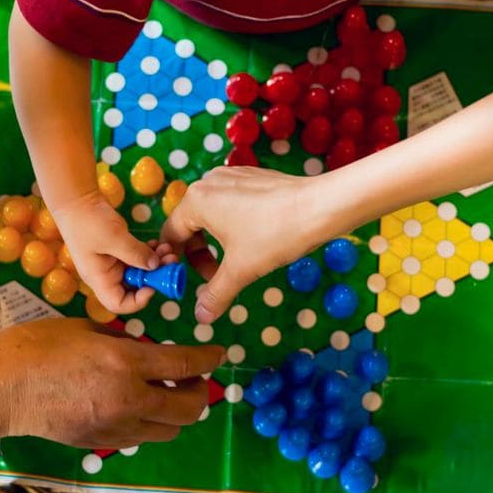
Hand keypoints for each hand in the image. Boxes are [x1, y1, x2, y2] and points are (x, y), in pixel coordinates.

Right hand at [0, 317, 223, 447]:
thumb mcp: (88, 330)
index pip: (186, 365)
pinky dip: (150, 423)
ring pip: (169, 429)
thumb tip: (147, 350)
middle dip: (199, 391)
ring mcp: (114, 426)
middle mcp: (128, 399)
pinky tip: (138, 406)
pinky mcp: (99, 443)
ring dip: (177, 412)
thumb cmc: (37, 346)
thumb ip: (124, 342)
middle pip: (188, 407)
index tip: (218, 353)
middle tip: (195, 377)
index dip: (208, 359)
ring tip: (168, 393)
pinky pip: (140, 438)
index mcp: (126, 362)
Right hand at [56, 191, 168, 313]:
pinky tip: (158, 244)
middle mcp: (106, 275)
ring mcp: (112, 262)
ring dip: (155, 263)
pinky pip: (137, 258)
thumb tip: (155, 266)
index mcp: (99, 279)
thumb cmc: (88, 221)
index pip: (118, 304)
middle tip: (170, 262)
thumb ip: (135, 253)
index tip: (153, 285)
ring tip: (168, 250)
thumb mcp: (113, 237)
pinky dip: (149, 253)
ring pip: (138, 272)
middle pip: (133, 288)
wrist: (76, 199)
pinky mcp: (118, 250)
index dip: (138, 300)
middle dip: (154, 277)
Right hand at [160, 166, 327, 323]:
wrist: (320, 206)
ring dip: (217, 240)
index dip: (178, 262)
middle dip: (200, 253)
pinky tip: (255, 238)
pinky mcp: (252, 176)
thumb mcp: (240, 270)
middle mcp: (209, 182)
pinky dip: (233, 223)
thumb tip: (201, 317)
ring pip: (211, 213)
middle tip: (217, 275)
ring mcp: (231, 175)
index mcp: (196, 200)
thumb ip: (215, 294)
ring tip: (237, 259)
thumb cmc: (274, 234)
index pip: (171, 235)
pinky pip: (231, 202)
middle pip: (190, 223)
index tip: (192, 281)